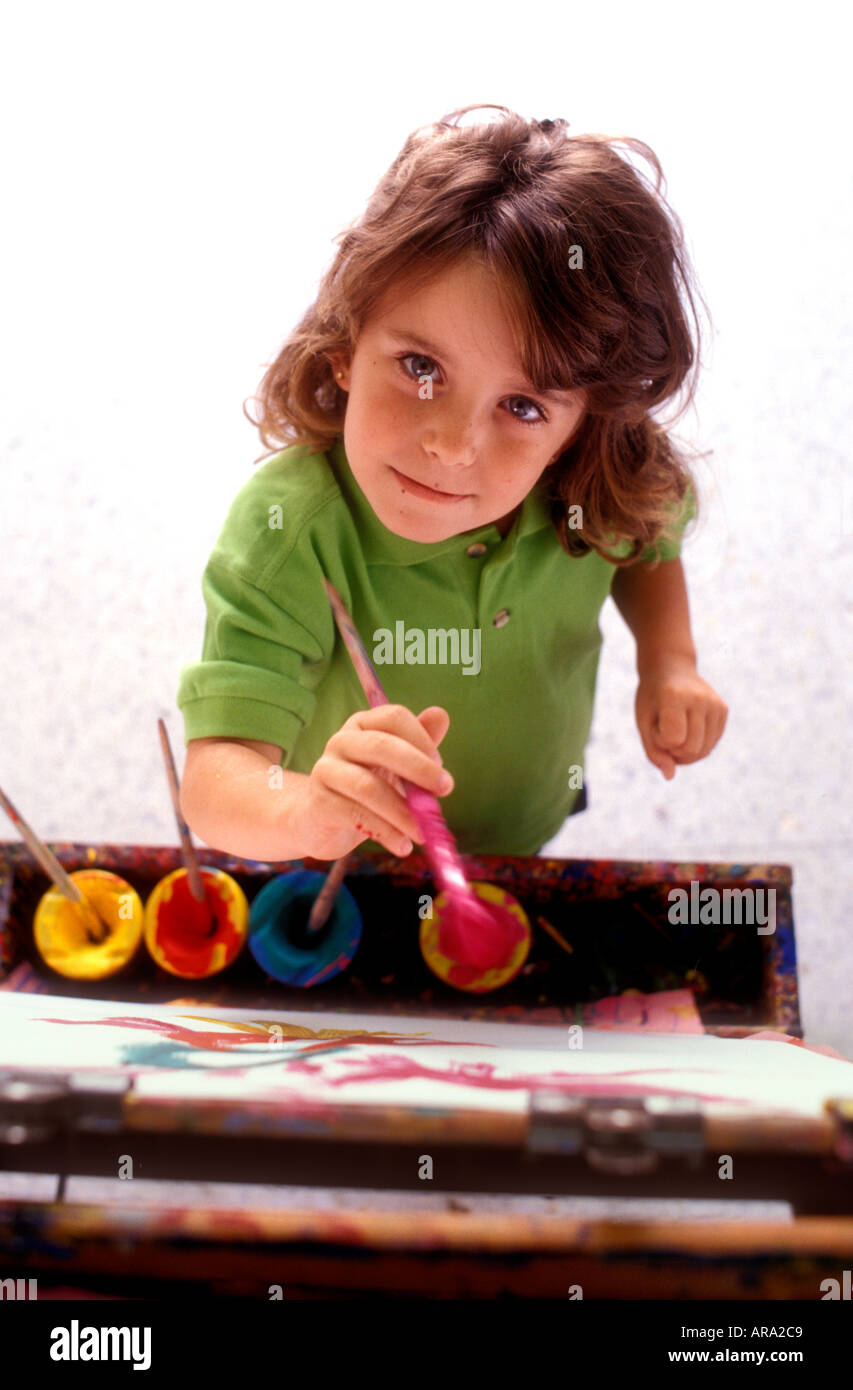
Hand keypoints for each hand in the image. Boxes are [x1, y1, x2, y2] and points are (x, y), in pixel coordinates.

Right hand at [302, 704, 451, 857]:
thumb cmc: (367, 786)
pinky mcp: (319, 802)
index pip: (394, 717)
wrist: (319, 819)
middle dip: (418, 767)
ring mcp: (326, 770)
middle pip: (381, 745)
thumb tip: (441, 714)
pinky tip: (402, 846)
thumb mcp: (395, 764)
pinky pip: (355, 815)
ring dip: (402, 812)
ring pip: (368, 787)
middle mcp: (341, 740)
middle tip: (446, 789)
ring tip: (423, 833)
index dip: (422, 739)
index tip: (441, 767)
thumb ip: (419, 742)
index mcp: (363, 724)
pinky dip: (385, 833)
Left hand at [634, 655, 727, 779]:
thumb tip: (670, 776)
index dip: (661, 741)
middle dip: (674, 750)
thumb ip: (654, 751)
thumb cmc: (652, 697)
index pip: (673, 740)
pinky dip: (698, 745)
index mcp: (675, 697)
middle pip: (692, 749)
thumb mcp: (643, 721)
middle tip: (664, 732)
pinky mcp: (723, 709)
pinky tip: (688, 729)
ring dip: (686, 752)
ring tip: (676, 733)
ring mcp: (715, 704)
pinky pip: (712, 744)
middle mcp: (700, 699)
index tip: (655, 725)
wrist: (671, 668)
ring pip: (705, 751)